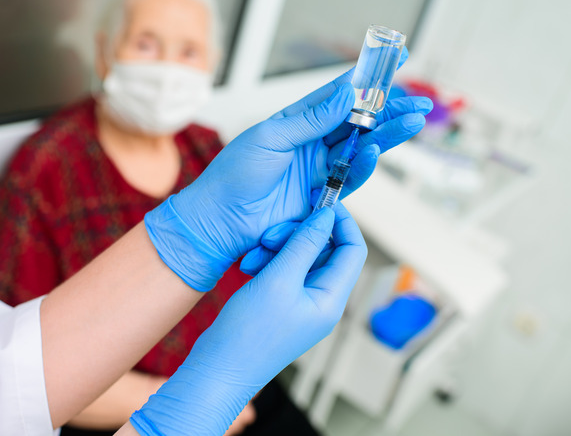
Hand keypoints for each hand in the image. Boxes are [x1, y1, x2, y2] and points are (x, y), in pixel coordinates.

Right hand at [131, 204, 367, 434]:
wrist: (217, 369)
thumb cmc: (249, 332)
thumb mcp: (278, 279)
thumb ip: (304, 244)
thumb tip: (327, 215)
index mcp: (331, 299)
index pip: (352, 249)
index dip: (340, 221)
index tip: (317, 201)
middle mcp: (321, 301)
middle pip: (325, 251)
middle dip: (298, 235)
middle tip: (270, 235)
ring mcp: (301, 303)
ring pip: (300, 257)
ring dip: (278, 248)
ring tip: (253, 256)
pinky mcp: (280, 303)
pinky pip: (283, 270)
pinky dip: (267, 261)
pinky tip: (248, 266)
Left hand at [145, 63, 430, 290]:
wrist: (221, 220)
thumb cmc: (234, 175)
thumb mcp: (271, 138)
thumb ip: (311, 120)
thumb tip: (346, 95)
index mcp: (296, 121)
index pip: (338, 94)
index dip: (366, 79)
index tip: (394, 61)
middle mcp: (311, 143)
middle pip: (358, 121)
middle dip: (389, 110)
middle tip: (418, 102)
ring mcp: (318, 169)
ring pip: (361, 148)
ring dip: (387, 135)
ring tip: (413, 121)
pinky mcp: (322, 196)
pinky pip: (350, 178)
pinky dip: (365, 165)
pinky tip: (377, 150)